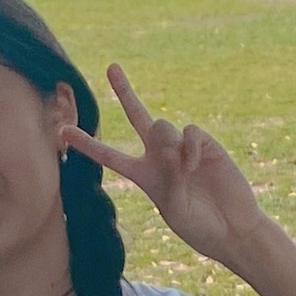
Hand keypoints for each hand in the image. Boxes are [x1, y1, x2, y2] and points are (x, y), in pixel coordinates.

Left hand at [60, 64, 267, 270]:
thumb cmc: (199, 226)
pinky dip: (189, 147)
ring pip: (160, 127)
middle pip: (137, 117)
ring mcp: (182, 147)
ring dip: (166, 146)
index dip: (87, 144)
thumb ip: (167, 177)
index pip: (110, 156)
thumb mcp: (175, 208)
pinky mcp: (204, 143)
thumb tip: (168, 146)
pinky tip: (197, 164)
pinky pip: (188, 131)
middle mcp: (160, 156)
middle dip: (125, 91)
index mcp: (144, 175)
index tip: (63, 132)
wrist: (232, 228)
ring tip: (185, 169)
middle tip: (111, 67)